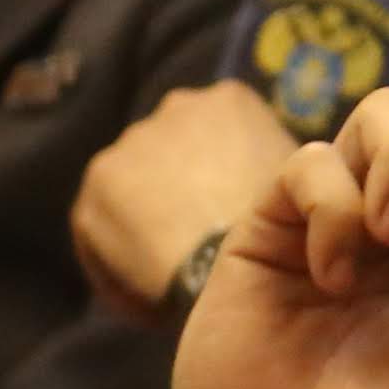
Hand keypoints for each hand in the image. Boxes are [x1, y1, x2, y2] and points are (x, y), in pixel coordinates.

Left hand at [71, 78, 294, 311]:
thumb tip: (261, 180)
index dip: (227, 173)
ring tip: (174, 267)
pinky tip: (148, 289)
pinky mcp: (96, 185)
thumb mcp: (291, 179)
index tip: (234, 210)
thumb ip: (269, 164)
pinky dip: (120, 256)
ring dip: (150, 216)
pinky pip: (104, 225)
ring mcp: (131, 141)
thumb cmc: (271, 226)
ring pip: (137, 185)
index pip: (222, 130)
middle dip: (183, 186)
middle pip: (176, 150)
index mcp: (230, 99)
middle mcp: (177, 106)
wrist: (218, 261)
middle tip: (204, 236)